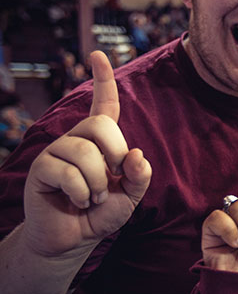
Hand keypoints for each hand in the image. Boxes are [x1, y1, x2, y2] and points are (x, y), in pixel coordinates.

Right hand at [23, 51, 151, 255]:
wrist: (73, 239)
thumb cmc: (102, 212)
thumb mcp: (131, 195)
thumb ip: (140, 175)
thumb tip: (136, 154)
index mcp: (100, 140)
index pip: (103, 104)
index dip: (103, 79)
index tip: (98, 54)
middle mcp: (77, 139)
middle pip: (100, 124)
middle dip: (115, 154)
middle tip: (114, 179)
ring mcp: (56, 152)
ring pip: (84, 151)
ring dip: (98, 183)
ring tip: (94, 198)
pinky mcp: (41, 169)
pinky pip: (66, 172)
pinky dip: (82, 192)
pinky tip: (79, 202)